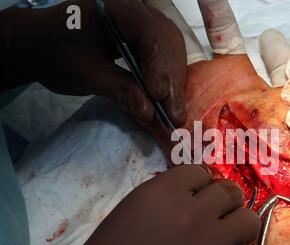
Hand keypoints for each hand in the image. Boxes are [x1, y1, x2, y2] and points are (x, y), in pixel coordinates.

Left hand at [0, 0, 186, 127]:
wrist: (41, 46)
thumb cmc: (55, 54)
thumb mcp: (85, 73)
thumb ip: (119, 90)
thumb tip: (149, 114)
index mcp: (115, 7)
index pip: (148, 32)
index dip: (158, 65)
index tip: (159, 96)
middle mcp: (135, 8)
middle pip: (166, 41)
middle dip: (171, 79)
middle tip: (174, 114)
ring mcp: (142, 21)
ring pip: (171, 48)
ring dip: (175, 81)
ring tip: (174, 112)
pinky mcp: (144, 36)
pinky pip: (165, 54)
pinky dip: (168, 77)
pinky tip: (169, 98)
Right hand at [59, 165, 259, 244]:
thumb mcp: (135, 204)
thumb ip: (167, 193)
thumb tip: (193, 192)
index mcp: (167, 191)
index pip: (200, 172)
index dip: (200, 183)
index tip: (198, 193)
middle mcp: (195, 211)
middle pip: (228, 192)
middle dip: (225, 198)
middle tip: (219, 210)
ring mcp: (213, 242)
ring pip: (247, 219)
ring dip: (239, 223)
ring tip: (229, 232)